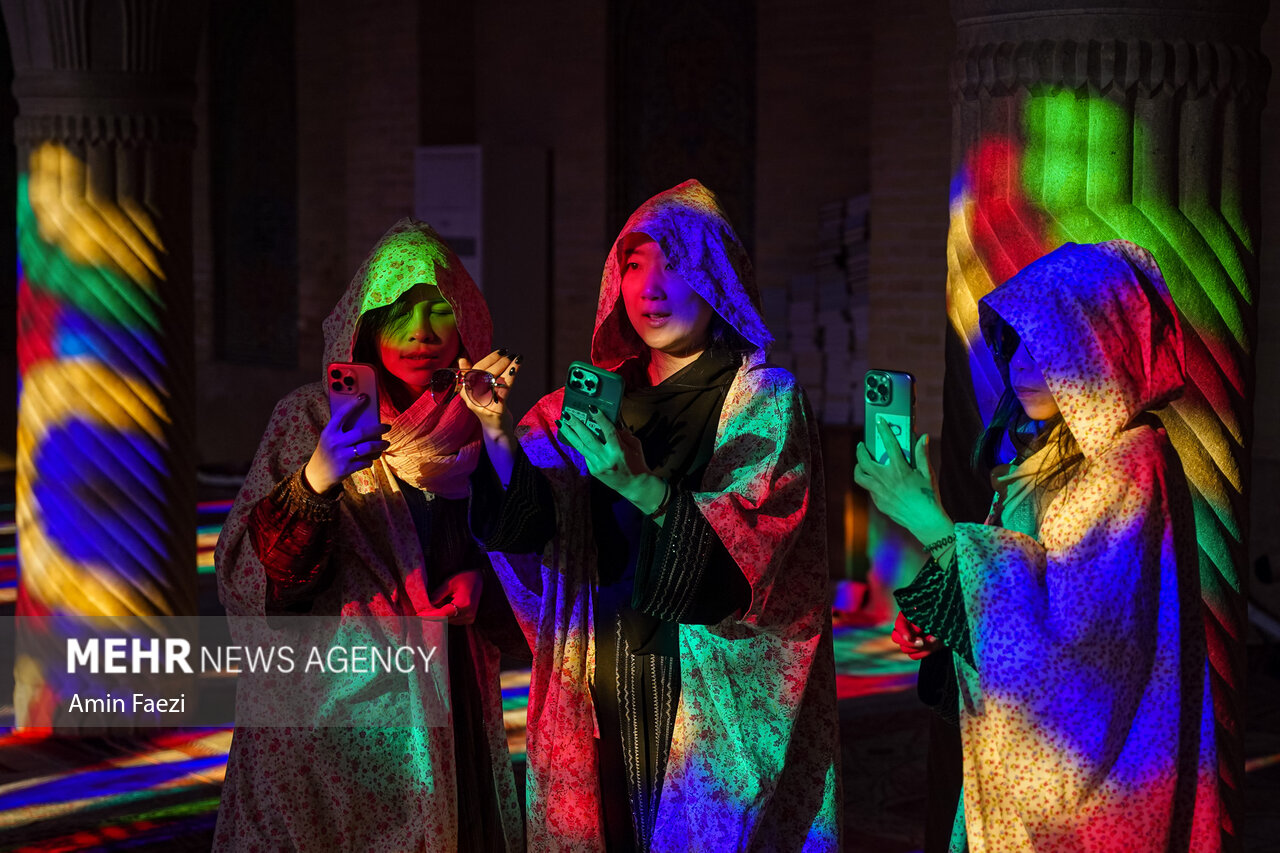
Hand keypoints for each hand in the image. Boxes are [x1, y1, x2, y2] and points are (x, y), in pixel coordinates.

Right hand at [303, 393, 390, 492]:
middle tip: (387, 427)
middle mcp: (335, 442)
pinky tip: (371, 458)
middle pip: (362, 432)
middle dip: (378, 428)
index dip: (354, 404)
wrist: (316, 475)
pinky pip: (365, 461)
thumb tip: (365, 420)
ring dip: (380, 445)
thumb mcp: (329, 438)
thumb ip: (342, 430)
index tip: (365, 397)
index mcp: (329, 432)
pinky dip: (371, 460)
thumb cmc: (327, 452)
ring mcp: (341, 456)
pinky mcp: (346, 468)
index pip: (342, 414)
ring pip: (367, 448)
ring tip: (386, 443)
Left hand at [415, 569, 482, 624]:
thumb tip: (426, 604)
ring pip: (448, 622)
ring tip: (428, 610)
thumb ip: (438, 594)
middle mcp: (468, 614)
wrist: (481, 579)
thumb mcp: (450, 582)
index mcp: (464, 604)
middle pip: (444, 620)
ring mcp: (469, 618)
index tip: (418, 614)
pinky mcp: (469, 619)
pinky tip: (439, 610)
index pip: (442, 614)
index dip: (429, 616)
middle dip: (431, 617)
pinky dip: (445, 617)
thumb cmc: (466, 578)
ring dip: (438, 617)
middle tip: (419, 613)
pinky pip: (453, 621)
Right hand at [458, 349, 520, 485]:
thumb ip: (472, 376)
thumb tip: (462, 359)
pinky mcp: (494, 411)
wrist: (496, 433)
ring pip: (494, 380)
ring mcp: (482, 405)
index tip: (500, 350)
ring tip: (517, 357)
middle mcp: (470, 399)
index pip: (475, 370)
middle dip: (499, 361)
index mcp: (465, 392)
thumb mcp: (480, 392)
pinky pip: (503, 390)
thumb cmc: (489, 408)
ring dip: (507, 367)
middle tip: (510, 353)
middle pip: (484, 374)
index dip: (488, 359)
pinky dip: (511, 377)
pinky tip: (517, 368)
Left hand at [557, 406, 666, 514]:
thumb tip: (614, 422)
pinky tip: (573, 435)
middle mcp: (606, 458)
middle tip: (567, 414)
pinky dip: (580, 444)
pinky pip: (585, 454)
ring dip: (569, 433)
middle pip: (588, 439)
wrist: (634, 485)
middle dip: (576, 425)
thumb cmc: (636, 463)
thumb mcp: (635, 445)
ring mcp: (597, 465)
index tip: (591, 408)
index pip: (608, 431)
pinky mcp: (593, 470)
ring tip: (560, 423)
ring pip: (580, 446)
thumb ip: (624, 434)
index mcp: (618, 450)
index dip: (600, 419)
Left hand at [853, 421, 952, 547]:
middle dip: (860, 450)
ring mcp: (880, 492)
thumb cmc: (928, 496)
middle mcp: (886, 480)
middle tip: (862, 445)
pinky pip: (869, 489)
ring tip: (862, 463)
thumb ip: (922, 455)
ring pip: (860, 476)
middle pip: (864, 461)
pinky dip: (871, 481)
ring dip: (859, 467)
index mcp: (899, 470)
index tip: (879, 421)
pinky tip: (877, 480)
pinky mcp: (878, 502)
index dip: (884, 430)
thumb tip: (923, 437)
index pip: (889, 444)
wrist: (925, 521)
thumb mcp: (927, 474)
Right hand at [891, 611, 941, 659]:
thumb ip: (922, 622)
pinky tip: (932, 647)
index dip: (902, 632)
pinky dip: (923, 653)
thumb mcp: (933, 617)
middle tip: (922, 642)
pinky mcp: (918, 649)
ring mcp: (912, 639)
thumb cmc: (942, 616)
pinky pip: (913, 656)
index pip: (898, 625)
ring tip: (933, 641)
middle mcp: (907, 628)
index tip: (910, 637)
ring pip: (905, 649)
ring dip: (919, 648)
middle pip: (896, 638)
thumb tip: (916, 631)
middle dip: (910, 642)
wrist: (953, 625)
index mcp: (908, 616)